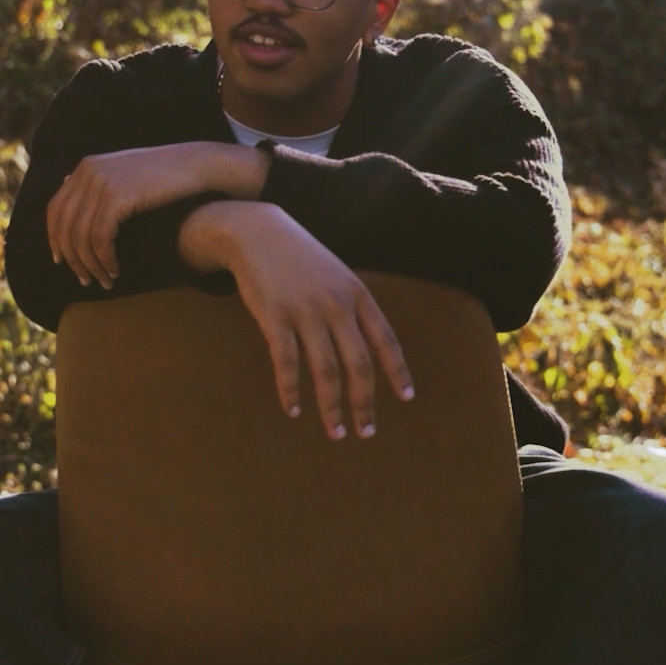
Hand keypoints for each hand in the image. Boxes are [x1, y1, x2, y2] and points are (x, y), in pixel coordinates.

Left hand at [48, 142, 267, 288]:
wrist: (196, 165)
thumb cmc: (166, 175)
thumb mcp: (125, 174)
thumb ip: (98, 183)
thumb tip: (66, 182)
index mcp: (86, 167)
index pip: (55, 208)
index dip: (55, 238)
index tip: (62, 261)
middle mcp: (87, 172)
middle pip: (64, 225)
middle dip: (72, 258)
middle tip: (85, 279)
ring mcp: (100, 183)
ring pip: (80, 236)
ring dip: (90, 264)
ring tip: (104, 280)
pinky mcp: (116, 197)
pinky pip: (99, 238)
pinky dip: (105, 259)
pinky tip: (116, 269)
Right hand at [179, 201, 414, 440]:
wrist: (258, 232)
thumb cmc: (301, 260)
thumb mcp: (337, 277)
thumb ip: (353, 309)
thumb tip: (369, 354)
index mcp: (357, 294)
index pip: (386, 340)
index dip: (398, 371)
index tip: (406, 398)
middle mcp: (336, 304)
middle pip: (358, 364)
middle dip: (365, 403)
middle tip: (367, 432)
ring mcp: (305, 311)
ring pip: (325, 370)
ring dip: (332, 407)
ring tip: (336, 432)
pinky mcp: (274, 317)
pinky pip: (286, 363)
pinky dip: (291, 391)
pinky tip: (294, 410)